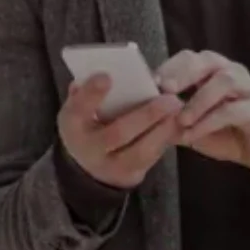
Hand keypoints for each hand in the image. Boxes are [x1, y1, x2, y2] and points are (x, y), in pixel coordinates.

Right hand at [57, 74, 183, 189]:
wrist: (88, 168)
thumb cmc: (88, 126)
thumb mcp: (79, 109)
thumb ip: (87, 92)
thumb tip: (101, 73)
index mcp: (71, 126)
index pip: (77, 110)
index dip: (90, 94)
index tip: (107, 76)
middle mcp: (89, 150)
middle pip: (118, 133)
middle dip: (146, 115)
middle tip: (169, 98)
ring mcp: (111, 167)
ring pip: (141, 151)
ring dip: (163, 129)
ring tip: (178, 109)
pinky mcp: (131, 175)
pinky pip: (152, 158)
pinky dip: (166, 139)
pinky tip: (178, 122)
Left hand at [155, 50, 249, 176]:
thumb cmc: (226, 133)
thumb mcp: (194, 125)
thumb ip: (174, 117)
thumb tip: (144, 115)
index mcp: (214, 71)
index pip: (190, 58)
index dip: (170, 67)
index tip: (150, 83)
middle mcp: (233, 73)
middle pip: (208, 60)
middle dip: (184, 73)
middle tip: (165, 89)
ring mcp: (249, 89)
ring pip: (224, 81)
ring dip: (199, 99)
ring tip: (181, 119)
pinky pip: (234, 110)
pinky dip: (210, 121)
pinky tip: (194, 134)